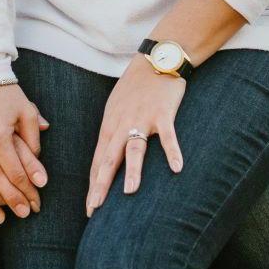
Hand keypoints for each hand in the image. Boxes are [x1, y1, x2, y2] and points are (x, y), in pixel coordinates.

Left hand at [84, 58, 184, 217]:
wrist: (156, 59)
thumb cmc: (135, 88)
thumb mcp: (116, 110)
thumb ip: (112, 135)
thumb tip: (105, 162)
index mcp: (110, 126)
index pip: (99, 161)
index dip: (94, 185)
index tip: (91, 209)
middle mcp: (122, 124)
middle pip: (109, 158)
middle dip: (101, 184)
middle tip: (96, 208)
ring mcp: (142, 119)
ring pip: (134, 148)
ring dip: (132, 170)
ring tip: (129, 192)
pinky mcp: (163, 113)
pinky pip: (168, 136)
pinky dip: (172, 151)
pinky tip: (177, 168)